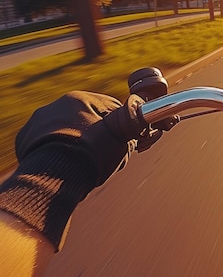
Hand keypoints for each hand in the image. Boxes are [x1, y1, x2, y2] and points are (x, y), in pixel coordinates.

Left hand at [0, 91, 146, 248]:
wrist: (55, 177)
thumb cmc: (91, 155)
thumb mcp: (121, 137)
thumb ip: (132, 121)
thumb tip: (141, 115)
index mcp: (79, 99)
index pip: (109, 107)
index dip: (120, 126)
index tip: (124, 142)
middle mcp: (55, 105)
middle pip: (87, 120)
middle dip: (97, 136)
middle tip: (105, 156)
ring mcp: (38, 123)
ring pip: (68, 132)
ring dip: (78, 144)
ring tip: (87, 165)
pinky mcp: (27, 141)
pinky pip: (50, 144)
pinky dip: (59, 153)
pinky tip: (68, 166)